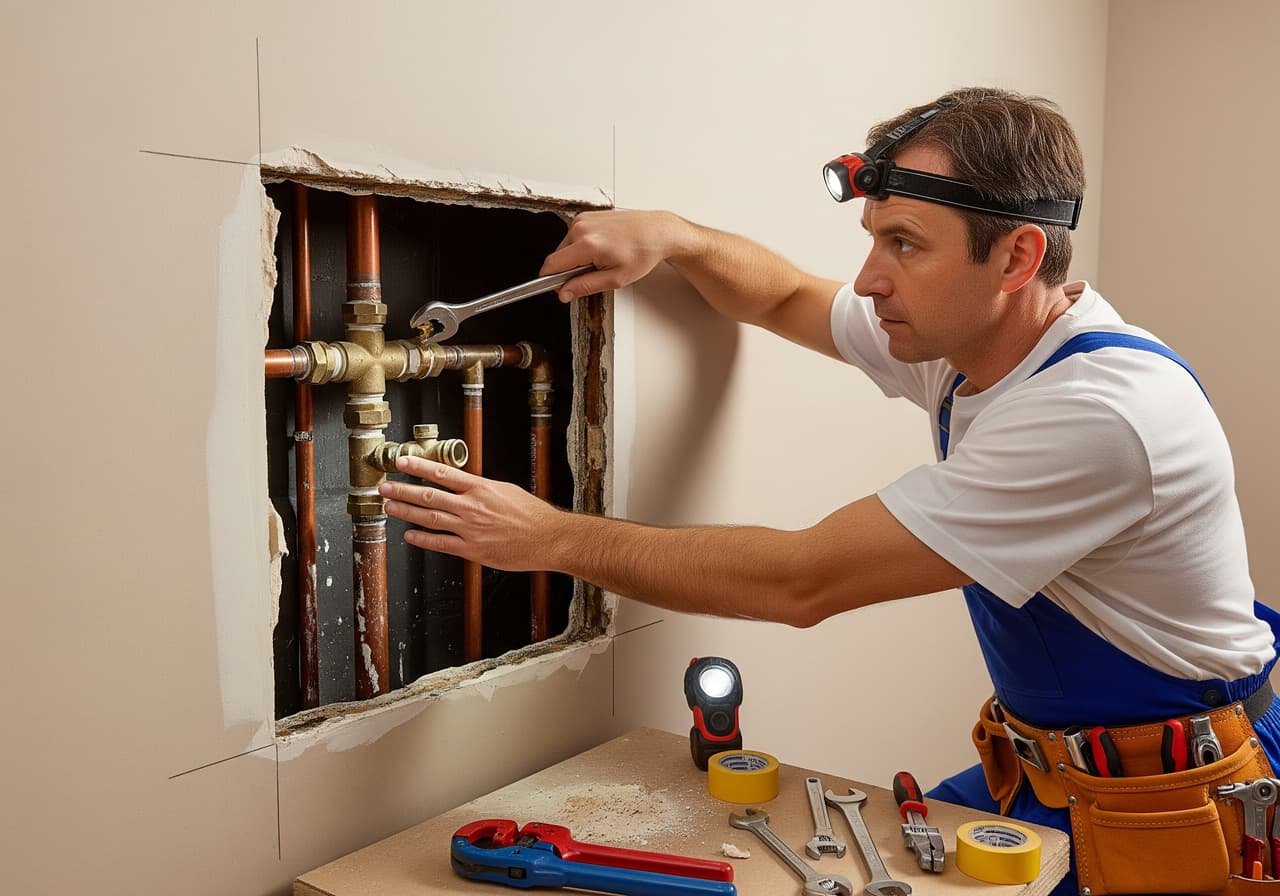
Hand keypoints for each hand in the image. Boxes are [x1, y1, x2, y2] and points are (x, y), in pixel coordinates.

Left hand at [379, 456, 564, 571]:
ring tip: (389, 507)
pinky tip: (410, 535)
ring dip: (406, 512)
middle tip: (385, 487)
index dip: (419, 466)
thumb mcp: (506, 490)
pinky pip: (441, 544)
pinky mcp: (473, 550)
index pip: (443, 473)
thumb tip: (464, 483)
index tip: (402, 462)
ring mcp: (470, 529)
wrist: (549, 538)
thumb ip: (482, 488)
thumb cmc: (532, 515)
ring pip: (430, 518)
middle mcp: (472, 507)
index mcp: (481, 488)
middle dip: (403, 490)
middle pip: (429, 495)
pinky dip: (423, 539)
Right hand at [539, 209, 693, 301]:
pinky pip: (573, 236)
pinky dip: (582, 246)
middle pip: (557, 256)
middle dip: (568, 269)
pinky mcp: (586, 215)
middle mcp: (581, 228)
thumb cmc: (642, 252)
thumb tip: (564, 293)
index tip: (557, 288)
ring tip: (601, 258)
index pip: (552, 264)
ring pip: (565, 246)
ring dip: (576, 257)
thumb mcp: (615, 278)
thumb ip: (585, 286)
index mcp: (587, 244)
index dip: (550, 280)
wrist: (656, 231)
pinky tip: (601, 248)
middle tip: (593, 273)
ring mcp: (583, 219)